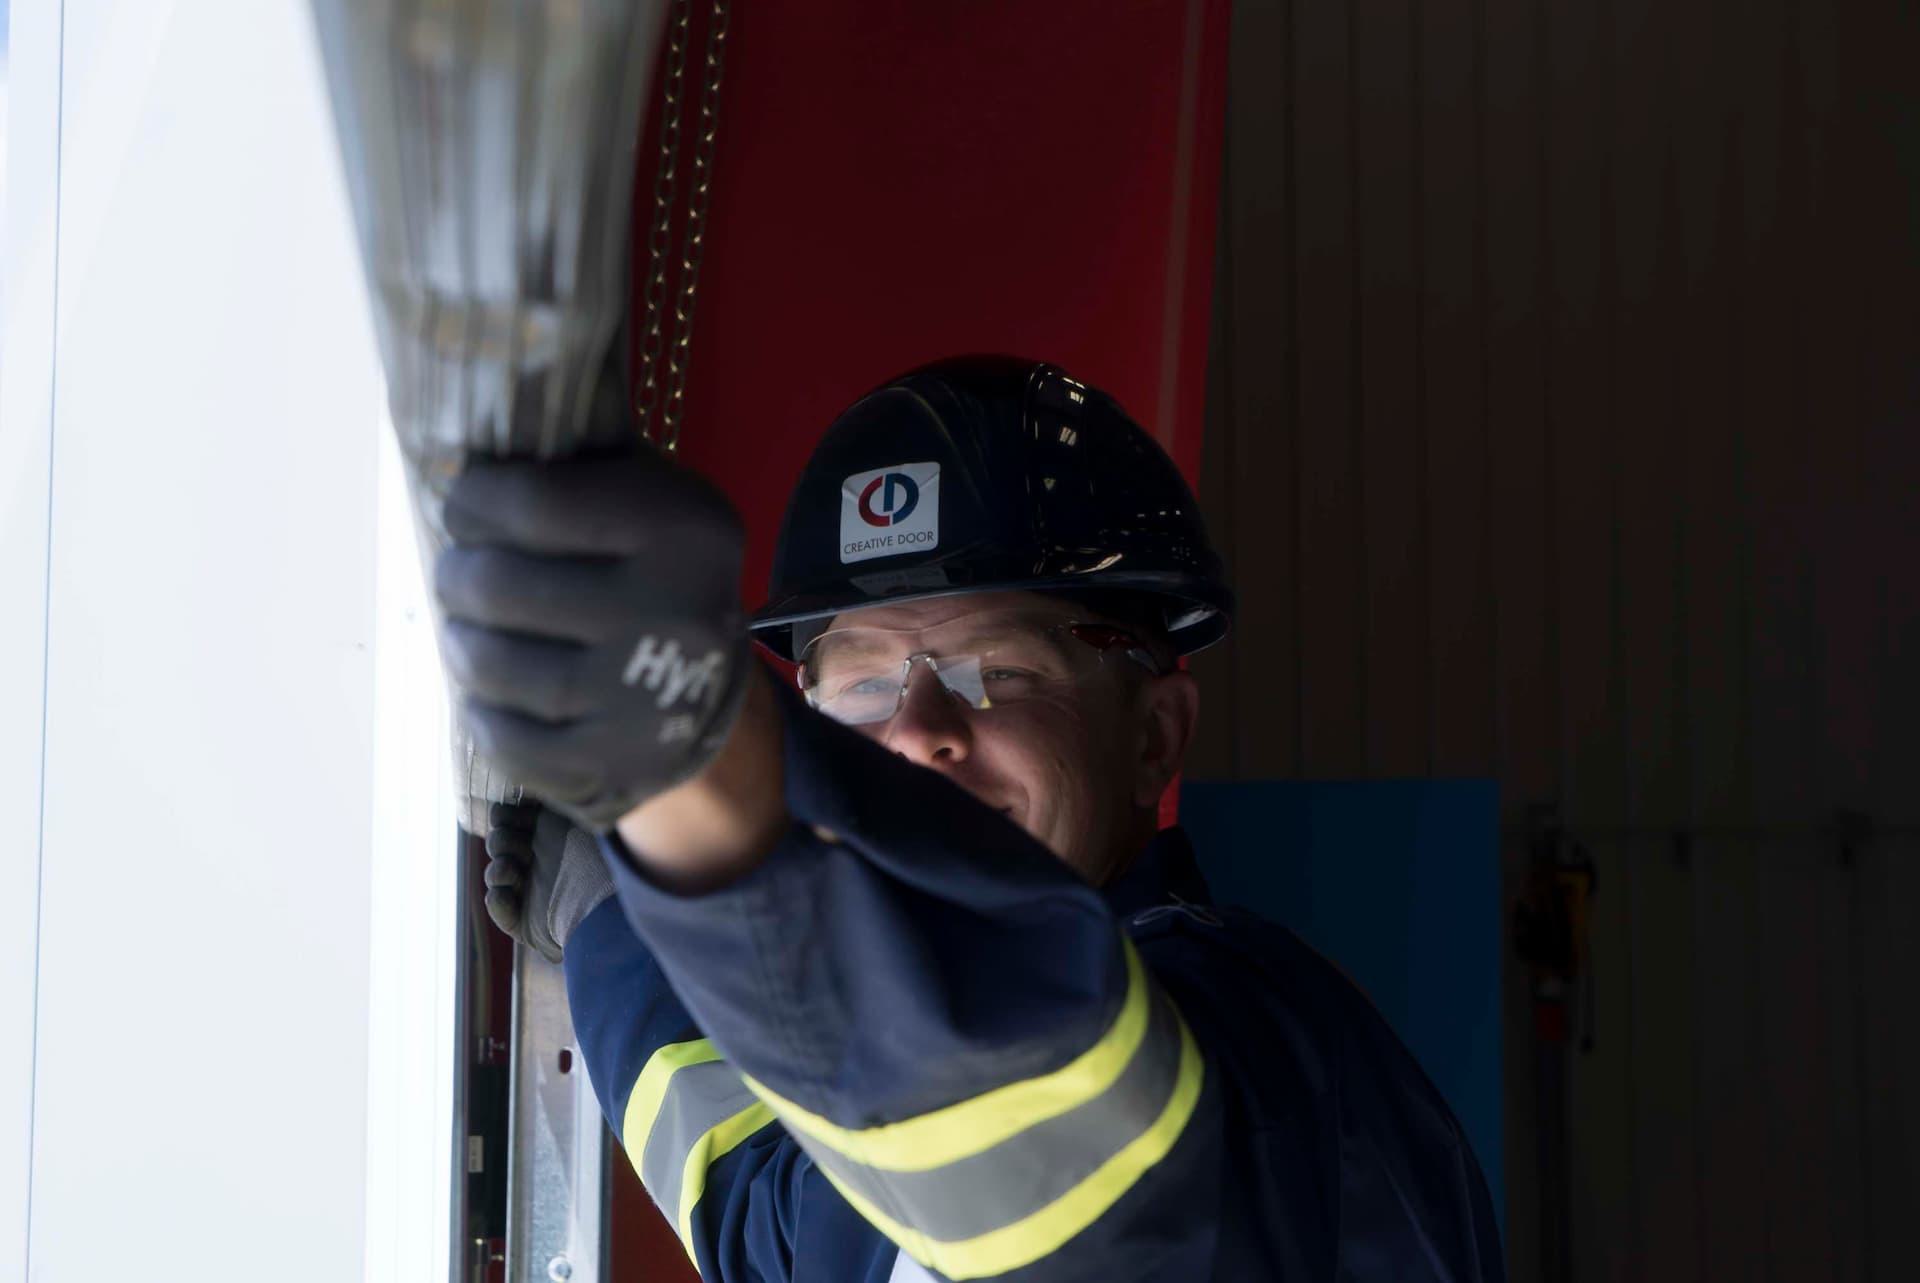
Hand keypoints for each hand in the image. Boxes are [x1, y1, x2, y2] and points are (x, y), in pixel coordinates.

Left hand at [434, 451, 750, 831]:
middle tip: (459, 574)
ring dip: (461, 645)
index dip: (474, 501)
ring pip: (499, 669)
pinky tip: (481, 695)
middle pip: (502, 588)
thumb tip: (459, 445)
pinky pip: (513, 743)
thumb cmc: (649, 570)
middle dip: (458, 576)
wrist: (709, 685)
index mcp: (683, 527)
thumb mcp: (643, 495)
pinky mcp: (619, 762)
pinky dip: (481, 717)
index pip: (533, 504)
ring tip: (462, 631)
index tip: (465, 506)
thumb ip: (572, 468)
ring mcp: (646, 696)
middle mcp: (675, 610)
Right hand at [483, 801, 614, 963]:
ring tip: (512, 870)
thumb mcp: (571, 817)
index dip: (507, 815)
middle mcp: (540, 861)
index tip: (521, 816)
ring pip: (495, 873)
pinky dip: (499, 900)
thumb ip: (548, 799)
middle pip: (499, 842)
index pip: (511, 818)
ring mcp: (531, 891)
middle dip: (502, 841)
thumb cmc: (593, 856)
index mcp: (551, 833)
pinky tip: (508, 894)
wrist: (604, 910)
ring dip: (499, 869)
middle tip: (520, 846)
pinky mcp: (523, 921)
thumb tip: (527, 784)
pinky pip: (496, 904)